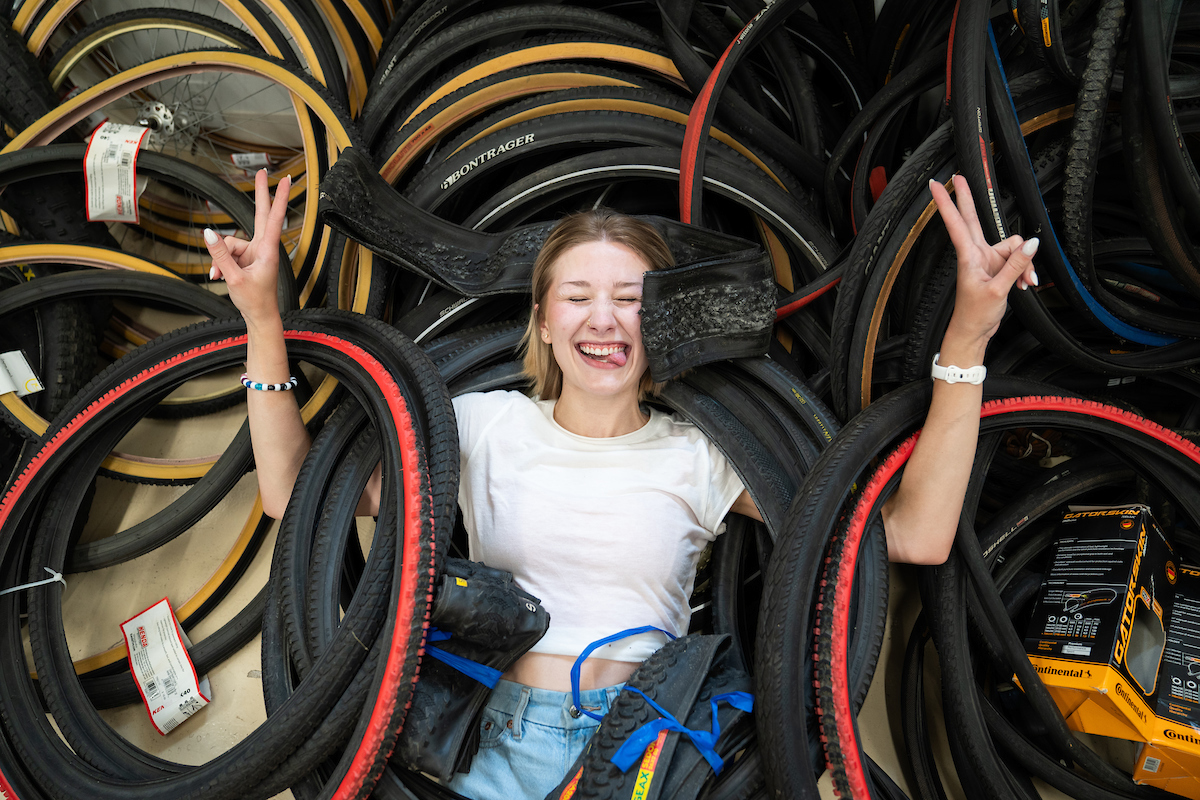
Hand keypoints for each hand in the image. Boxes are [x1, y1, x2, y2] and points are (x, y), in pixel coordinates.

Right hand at [204, 169, 290, 325]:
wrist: (259, 317)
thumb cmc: (254, 300)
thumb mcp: (234, 278)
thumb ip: (220, 255)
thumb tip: (208, 234)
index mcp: (267, 251)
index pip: (273, 218)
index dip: (277, 198)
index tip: (285, 180)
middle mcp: (262, 248)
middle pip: (258, 215)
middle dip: (260, 194)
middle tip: (264, 171)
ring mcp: (253, 252)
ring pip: (229, 244)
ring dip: (221, 259)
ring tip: (222, 276)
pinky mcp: (244, 258)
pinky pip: (226, 253)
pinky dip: (220, 264)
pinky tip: (219, 276)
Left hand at [930, 174, 1038, 350]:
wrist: (974, 332)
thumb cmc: (976, 314)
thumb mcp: (998, 289)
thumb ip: (1016, 264)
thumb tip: (1032, 244)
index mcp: (969, 256)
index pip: (956, 222)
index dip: (947, 202)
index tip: (936, 185)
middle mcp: (976, 254)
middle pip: (974, 219)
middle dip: (968, 198)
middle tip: (959, 176)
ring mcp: (986, 260)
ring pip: (1012, 246)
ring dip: (1023, 262)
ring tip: (1024, 282)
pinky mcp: (996, 268)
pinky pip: (1017, 259)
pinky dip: (1024, 271)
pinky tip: (1024, 285)